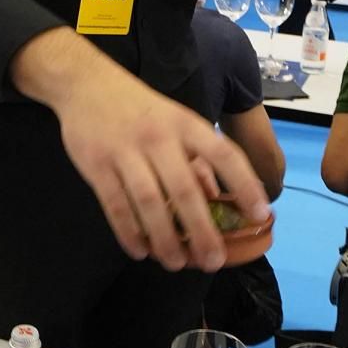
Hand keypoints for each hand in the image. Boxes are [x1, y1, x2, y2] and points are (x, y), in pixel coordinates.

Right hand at [14, 30, 268, 271]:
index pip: (223, 154)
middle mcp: (159, 138)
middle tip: (213, 260)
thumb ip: (195, 155)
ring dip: (165, 239)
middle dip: (202, 230)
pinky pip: (115, 206)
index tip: (261, 215)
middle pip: (185, 190)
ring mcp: (125, 151)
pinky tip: (140, 252)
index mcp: (185, 125)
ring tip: (177, 263)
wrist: (86, 84)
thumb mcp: (175, 120)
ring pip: (149, 203)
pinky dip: (129, 233)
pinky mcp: (96, 165)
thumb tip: (216, 196)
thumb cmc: (140, 108)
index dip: (245, 185)